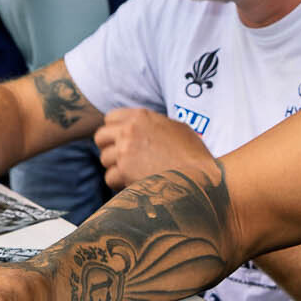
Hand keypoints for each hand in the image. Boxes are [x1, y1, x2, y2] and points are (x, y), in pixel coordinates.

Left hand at [92, 108, 213, 189]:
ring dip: (115, 168)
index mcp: (141, 116)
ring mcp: (125, 151)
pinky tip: (134, 183)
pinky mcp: (125, 172)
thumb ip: (154, 125)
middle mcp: (129, 130)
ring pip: (104, 159)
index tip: (122, 141)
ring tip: (133, 173)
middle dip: (109, 148)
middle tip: (121, 159)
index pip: (110, 118)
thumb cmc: (194, 155)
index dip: (115, 131)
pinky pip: (110, 177)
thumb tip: (143, 129)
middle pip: (101, 137)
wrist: (200, 177)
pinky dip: (119, 183)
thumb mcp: (176, 128)